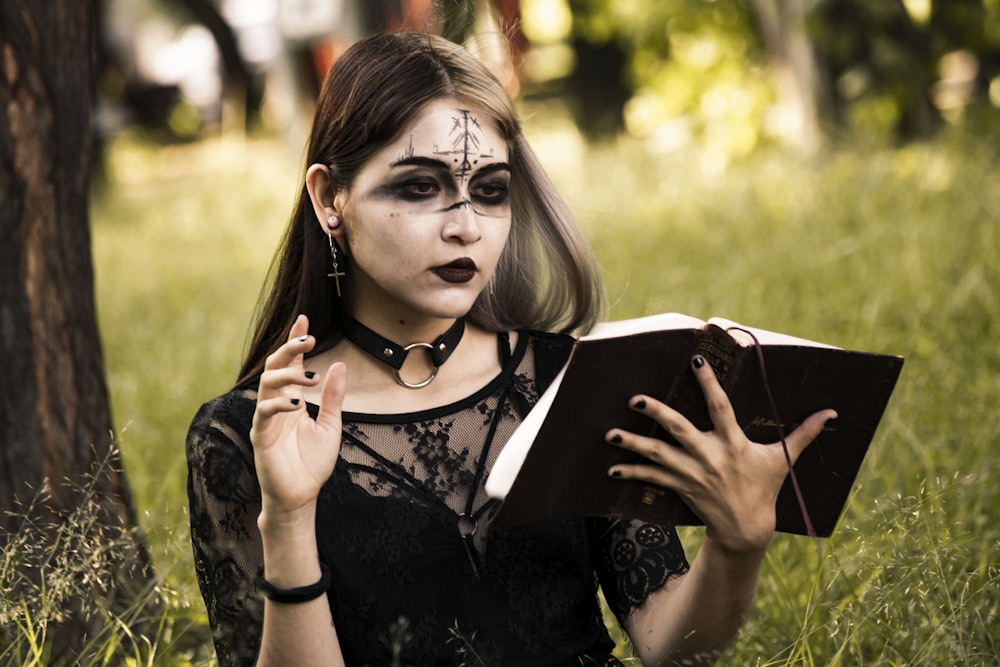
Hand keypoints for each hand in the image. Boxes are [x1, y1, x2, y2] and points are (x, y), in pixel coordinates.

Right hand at [251, 314, 346, 518]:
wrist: (301, 496)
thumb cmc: (312, 463)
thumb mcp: (330, 425)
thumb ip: (333, 397)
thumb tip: (340, 365)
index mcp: (292, 399)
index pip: (291, 364)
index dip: (294, 341)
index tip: (304, 319)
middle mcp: (277, 404)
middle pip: (276, 366)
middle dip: (289, 348)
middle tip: (309, 338)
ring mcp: (266, 418)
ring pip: (266, 383)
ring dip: (287, 374)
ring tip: (309, 375)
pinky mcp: (261, 436)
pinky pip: (264, 412)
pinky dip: (278, 403)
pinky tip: (295, 402)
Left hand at [606, 355, 835, 553]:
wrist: (746, 530)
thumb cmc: (764, 489)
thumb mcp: (783, 461)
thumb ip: (803, 434)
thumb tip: (830, 413)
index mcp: (734, 444)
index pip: (720, 408)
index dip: (709, 384)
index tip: (695, 360)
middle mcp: (711, 457)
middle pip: (679, 431)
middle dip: (657, 414)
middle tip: (635, 399)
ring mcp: (693, 474)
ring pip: (658, 456)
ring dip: (633, 444)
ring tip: (610, 433)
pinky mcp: (681, 487)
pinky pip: (652, 479)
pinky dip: (632, 473)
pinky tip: (612, 467)